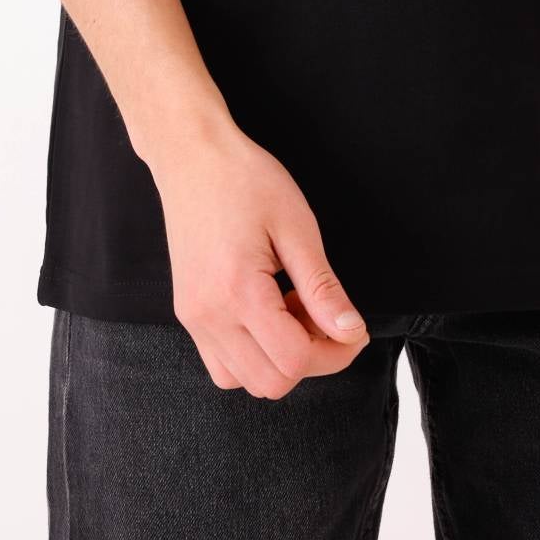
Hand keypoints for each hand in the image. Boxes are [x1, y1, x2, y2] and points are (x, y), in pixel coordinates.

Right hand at [150, 116, 370, 395]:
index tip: (352, 326)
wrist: (193, 157)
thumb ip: (322, 288)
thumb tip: (351, 332)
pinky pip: (223, 365)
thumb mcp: (297, 227)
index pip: (295, 360)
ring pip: (245, 381)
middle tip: (323, 314)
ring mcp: (193, 319)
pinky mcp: (188, 314)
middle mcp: (208, 315)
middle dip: (311, 358)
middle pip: (271, 382)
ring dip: (280, 359)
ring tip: (293, 308)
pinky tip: (268, 313)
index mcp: (238, 291)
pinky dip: (253, 355)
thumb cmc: (246, 180)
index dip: (335, 352)